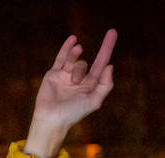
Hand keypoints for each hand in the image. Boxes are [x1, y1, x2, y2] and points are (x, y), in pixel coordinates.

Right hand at [25, 30, 116, 157]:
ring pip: (73, 60)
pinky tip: (73, 39)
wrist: (51, 119)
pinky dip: (66, 48)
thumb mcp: (94, 101)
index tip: (112, 32)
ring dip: (73, 62)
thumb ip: (105, 85)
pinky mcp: (53, 74)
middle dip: (81, 68)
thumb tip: (110, 66)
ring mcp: (66, 75)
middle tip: (74, 82)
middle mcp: (79, 79)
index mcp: (91, 85)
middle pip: (85, 64)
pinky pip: (61, 57)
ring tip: (69, 76)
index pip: (101, 62)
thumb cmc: (74, 114)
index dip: (107, 48)